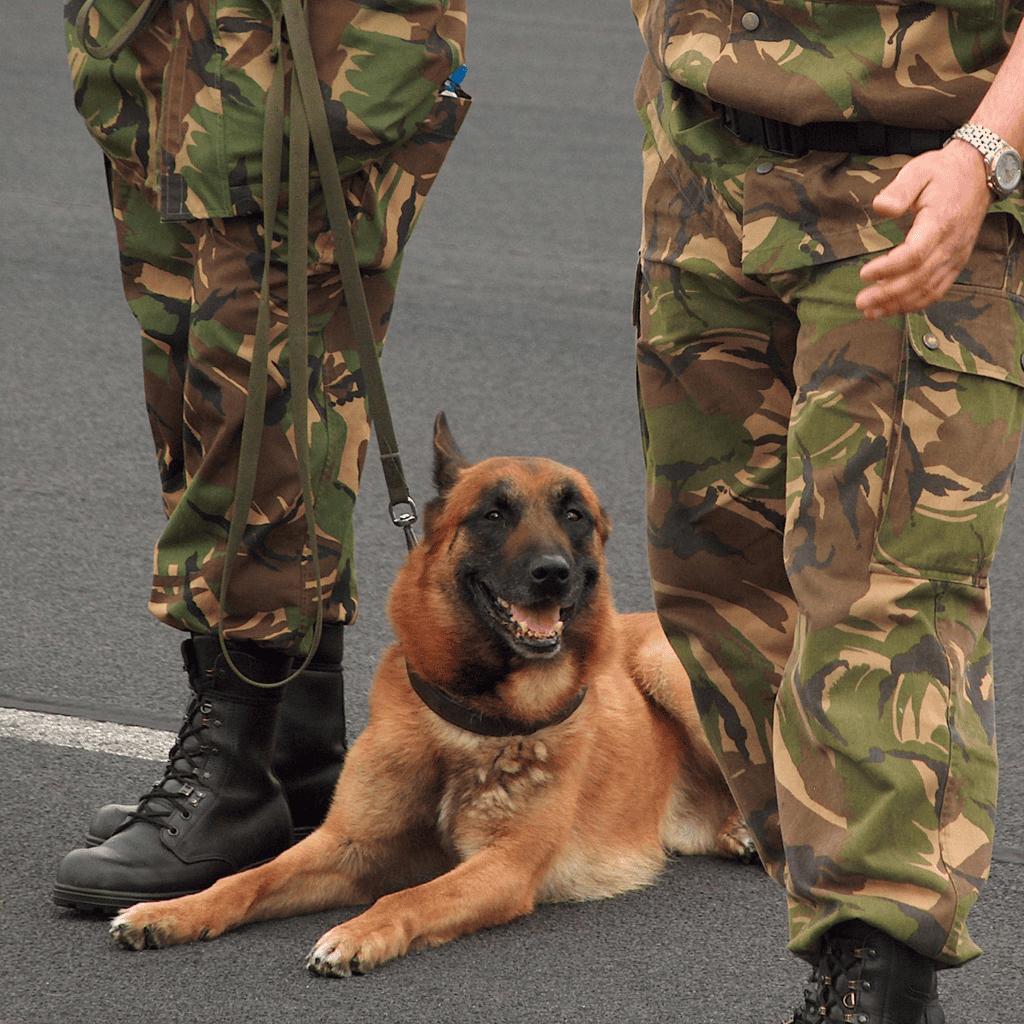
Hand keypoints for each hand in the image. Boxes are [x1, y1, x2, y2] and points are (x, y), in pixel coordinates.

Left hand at [856, 141, 991, 317]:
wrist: (978, 174)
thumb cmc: (943, 173)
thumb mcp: (918, 171)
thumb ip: (899, 190)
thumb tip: (880, 206)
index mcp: (940, 222)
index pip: (914, 254)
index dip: (888, 268)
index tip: (864, 274)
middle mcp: (951, 244)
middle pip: (919, 278)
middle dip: (887, 294)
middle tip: (861, 302)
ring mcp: (956, 256)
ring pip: (928, 289)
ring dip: (899, 305)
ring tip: (871, 312)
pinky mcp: (956, 262)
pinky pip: (938, 289)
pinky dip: (916, 303)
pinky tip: (894, 308)